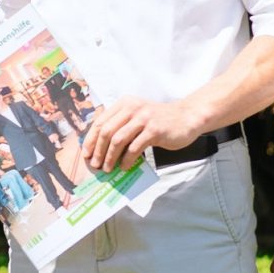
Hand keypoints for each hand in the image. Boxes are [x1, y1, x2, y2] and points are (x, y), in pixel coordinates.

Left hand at [81, 95, 211, 171]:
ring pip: (118, 140)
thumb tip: (100, 148)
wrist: (186, 117)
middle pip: (106, 131)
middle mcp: (132, 108)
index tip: (86, 154)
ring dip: (110, 157)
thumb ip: (121, 125)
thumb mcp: (137, 116)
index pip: (100, 122)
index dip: (91, 140)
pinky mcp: (154, 130)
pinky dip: (126, 160)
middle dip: (98, 151)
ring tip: (107, 168)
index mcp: (124, 104)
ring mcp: (143, 118)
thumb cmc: (159, 121)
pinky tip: (124, 167)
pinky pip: (134, 148)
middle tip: (95, 165)